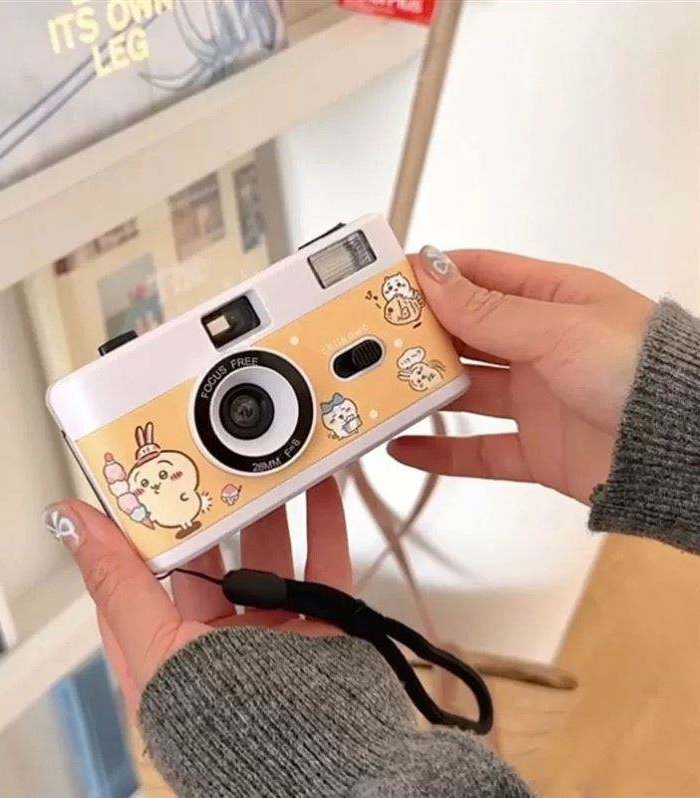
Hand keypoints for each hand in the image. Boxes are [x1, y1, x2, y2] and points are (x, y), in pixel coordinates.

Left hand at [46, 478, 350, 715]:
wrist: (318, 766)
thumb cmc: (225, 731)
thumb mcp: (156, 650)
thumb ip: (117, 582)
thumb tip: (68, 521)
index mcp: (168, 650)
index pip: (140, 576)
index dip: (136, 527)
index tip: (137, 477)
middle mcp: (219, 638)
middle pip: (210, 556)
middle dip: (210, 510)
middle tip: (207, 458)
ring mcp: (273, 630)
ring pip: (269, 552)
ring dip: (269, 508)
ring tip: (263, 461)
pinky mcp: (323, 625)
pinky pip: (324, 562)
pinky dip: (323, 521)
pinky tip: (318, 485)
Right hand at [388, 248, 654, 503]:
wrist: (683, 452)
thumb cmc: (641, 372)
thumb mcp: (558, 328)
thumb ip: (488, 310)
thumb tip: (432, 272)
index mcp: (553, 301)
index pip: (480, 276)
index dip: (434, 276)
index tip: (389, 281)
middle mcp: (542, 347)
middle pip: (465, 336)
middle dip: (421, 335)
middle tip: (373, 337)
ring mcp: (537, 400)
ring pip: (465, 393)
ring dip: (424, 392)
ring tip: (381, 390)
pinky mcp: (536, 451)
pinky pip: (478, 452)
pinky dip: (441, 453)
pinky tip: (406, 448)